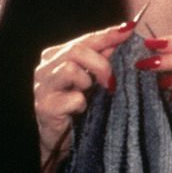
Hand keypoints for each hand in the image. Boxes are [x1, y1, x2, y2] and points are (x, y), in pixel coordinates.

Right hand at [33, 21, 133, 172]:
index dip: (108, 34)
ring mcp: (42, 87)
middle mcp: (45, 68)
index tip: (130, 30)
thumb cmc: (78, 108)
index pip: (85, 39)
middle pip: (76, 50)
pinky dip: (82, 104)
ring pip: (70, 69)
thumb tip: (124, 34)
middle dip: (100, 64)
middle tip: (111, 81)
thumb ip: (103, 57)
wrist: (61, 142)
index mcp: (56, 56)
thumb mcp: (92, 79)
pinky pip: (72, 97)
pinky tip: (81, 110)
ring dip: (87, 83)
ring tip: (89, 96)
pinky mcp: (44, 107)